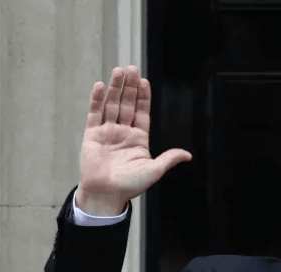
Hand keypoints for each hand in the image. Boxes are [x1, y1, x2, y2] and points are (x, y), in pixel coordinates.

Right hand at [76, 66, 191, 215]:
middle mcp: (123, 132)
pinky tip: (100, 86)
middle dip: (130, 87)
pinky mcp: (92, 135)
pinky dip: (97, 100)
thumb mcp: (154, 170)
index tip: (145, 81)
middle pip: (127, 104)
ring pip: (112, 105)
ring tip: (118, 71)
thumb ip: (169, 159)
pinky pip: (94, 114)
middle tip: (131, 68)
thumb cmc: (131, 185)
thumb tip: (188, 155)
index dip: (144, 97)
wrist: (107, 194)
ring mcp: (107, 132)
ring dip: (115, 88)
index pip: (142, 112)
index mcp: (139, 138)